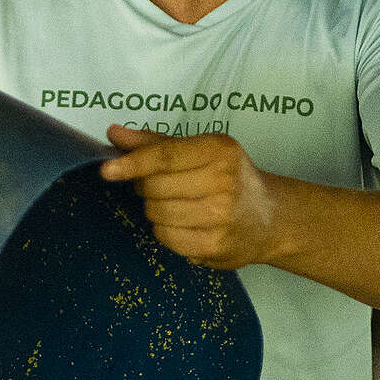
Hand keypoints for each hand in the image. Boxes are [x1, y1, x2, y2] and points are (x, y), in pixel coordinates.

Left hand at [100, 125, 282, 269]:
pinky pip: (167, 238)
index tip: (106, 170)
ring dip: (156, 210)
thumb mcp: (200, 151)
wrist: (272, 218)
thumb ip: (155, 143)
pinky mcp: (215, 245)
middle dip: (146, 187)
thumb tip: (114, 134)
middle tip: (159, 187)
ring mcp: (221, 216)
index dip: (132, 163)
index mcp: (219, 150)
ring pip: (157, 213)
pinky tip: (183, 224)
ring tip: (176, 205)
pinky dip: (166, 231)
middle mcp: (223, 181)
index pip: (164, 157)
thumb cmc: (230, 179)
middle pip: (154, 187)